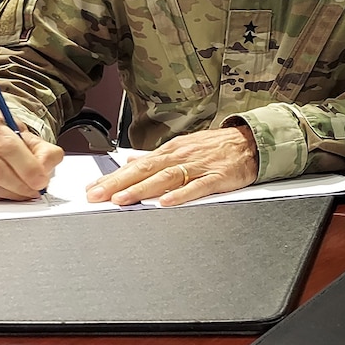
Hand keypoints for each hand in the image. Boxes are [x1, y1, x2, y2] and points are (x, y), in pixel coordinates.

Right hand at [0, 106, 64, 200]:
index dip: (27, 166)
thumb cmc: (5, 138)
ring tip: (25, 192)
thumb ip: (45, 151)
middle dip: (18, 183)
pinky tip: (8, 192)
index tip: (40, 179)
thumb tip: (44, 168)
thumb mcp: (29, 138)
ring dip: (10, 192)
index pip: (7, 145)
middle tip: (34, 191)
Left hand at [86, 125, 258, 206]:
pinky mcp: (218, 177)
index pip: (137, 164)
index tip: (92, 189)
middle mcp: (182, 156)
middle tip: (96, 196)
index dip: (113, 177)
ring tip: (122, 200)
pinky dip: (181, 194)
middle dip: (119, 184)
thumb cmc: (217, 146)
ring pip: (166, 178)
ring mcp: (200, 166)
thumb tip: (130, 161)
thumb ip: (156, 158)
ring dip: (142, 189)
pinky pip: (198, 186)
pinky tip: (166, 202)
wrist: (252, 141)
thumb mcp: (183, 147)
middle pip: (145, 170)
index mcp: (172, 151)